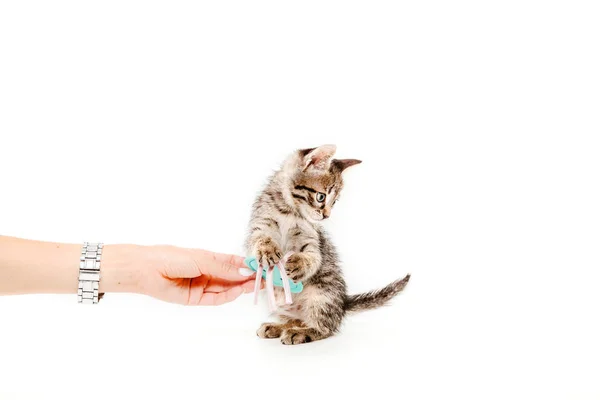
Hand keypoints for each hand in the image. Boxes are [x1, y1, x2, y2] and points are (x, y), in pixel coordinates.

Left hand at [102, 244, 257, 305]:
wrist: (146, 270)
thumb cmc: (172, 257)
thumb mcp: (202, 259)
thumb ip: (224, 267)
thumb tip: (247, 270)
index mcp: (209, 259)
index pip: (234, 263)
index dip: (249, 265)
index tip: (264, 266)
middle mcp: (208, 272)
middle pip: (232, 277)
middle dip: (248, 278)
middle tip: (265, 279)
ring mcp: (202, 286)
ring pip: (226, 288)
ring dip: (241, 287)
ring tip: (256, 285)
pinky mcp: (196, 299)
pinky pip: (215, 298)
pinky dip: (228, 296)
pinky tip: (238, 291)